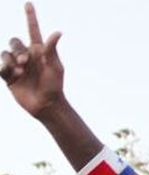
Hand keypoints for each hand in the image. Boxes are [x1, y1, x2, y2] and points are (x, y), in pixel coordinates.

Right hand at [0, 2, 63, 118]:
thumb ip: (51, 49)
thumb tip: (58, 32)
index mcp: (39, 51)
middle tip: (24, 63)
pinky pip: (0, 66)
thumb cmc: (55, 86)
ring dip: (10, 61)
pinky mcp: (8, 76)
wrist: (46, 105)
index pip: (33, 29)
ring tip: (19, 72)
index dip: (30, 16)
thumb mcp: (55, 67)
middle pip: (14, 41)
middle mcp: (27, 55)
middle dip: (17, 49)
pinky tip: (13, 76)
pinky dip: (5, 68)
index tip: (28, 3)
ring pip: (5, 52)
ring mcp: (16, 65)